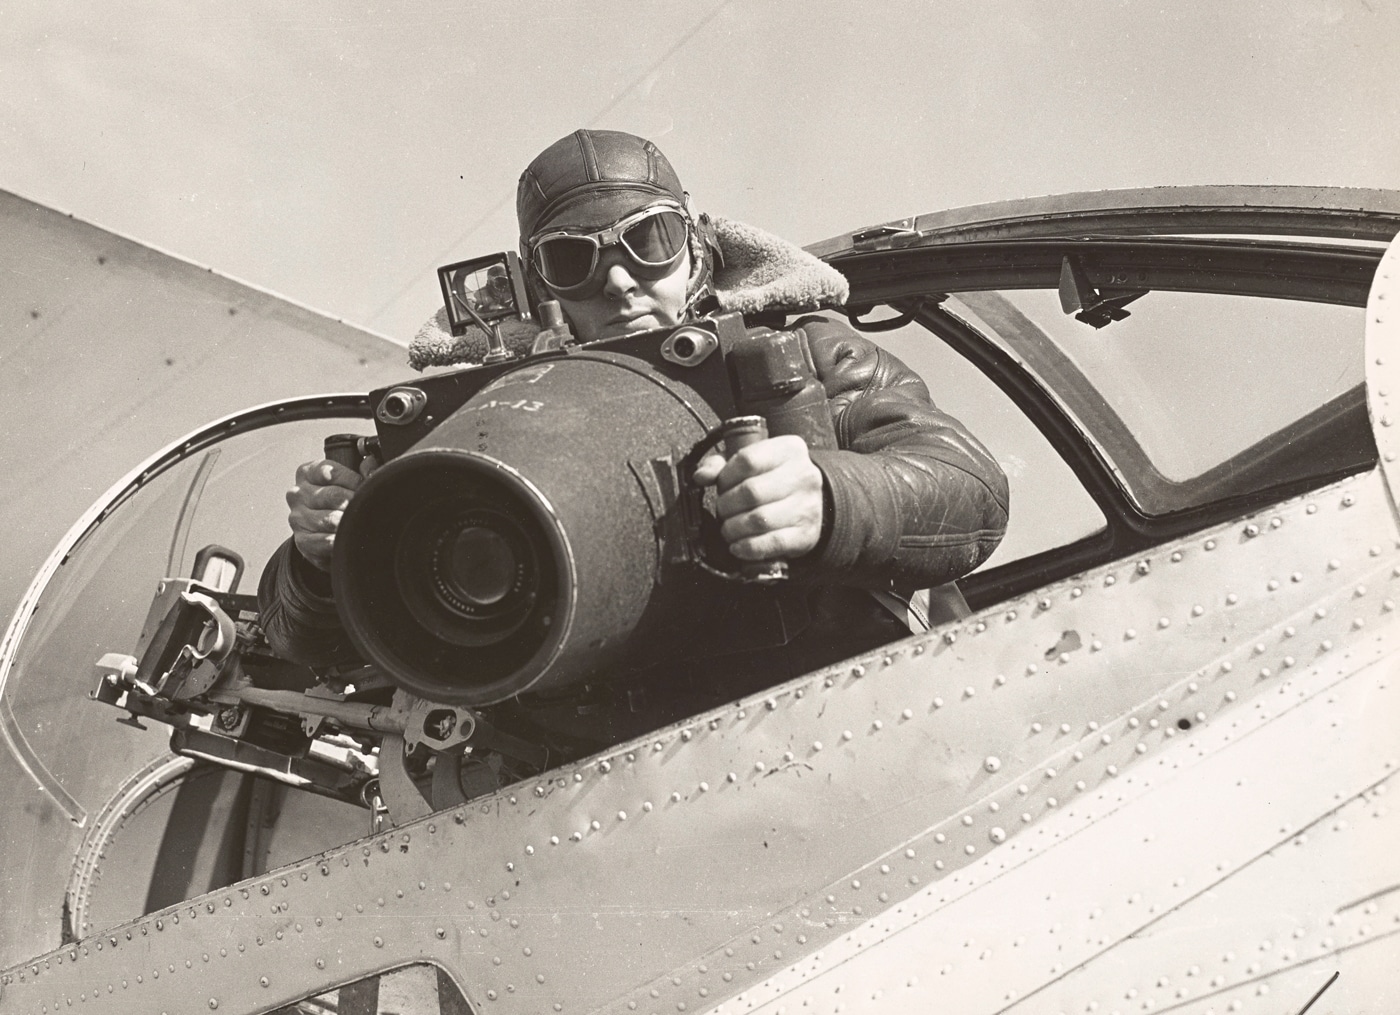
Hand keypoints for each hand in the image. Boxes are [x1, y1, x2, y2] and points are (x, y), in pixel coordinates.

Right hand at [286, 456, 377, 570]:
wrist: (324, 529)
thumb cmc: (339, 498)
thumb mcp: (348, 480)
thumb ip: (361, 470)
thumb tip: (372, 465)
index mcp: (307, 473)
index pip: (329, 471)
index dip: (353, 480)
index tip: (364, 486)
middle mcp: (297, 494)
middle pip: (332, 496)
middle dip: (354, 502)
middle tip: (366, 507)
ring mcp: (298, 518)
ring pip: (330, 520)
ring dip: (349, 522)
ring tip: (360, 521)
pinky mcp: (302, 541)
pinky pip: (325, 541)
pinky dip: (340, 540)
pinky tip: (349, 537)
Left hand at [692, 435, 824, 560]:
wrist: (811, 503)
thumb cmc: (773, 481)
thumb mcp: (751, 464)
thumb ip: (721, 465)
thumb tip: (701, 476)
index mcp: (789, 450)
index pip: (747, 460)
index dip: (726, 477)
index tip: (722, 486)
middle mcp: (804, 475)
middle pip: (751, 492)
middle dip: (727, 505)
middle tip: (724, 511)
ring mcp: (808, 506)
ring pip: (759, 520)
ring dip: (734, 528)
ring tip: (729, 529)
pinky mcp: (806, 534)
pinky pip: (771, 543)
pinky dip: (748, 547)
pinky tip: (739, 546)